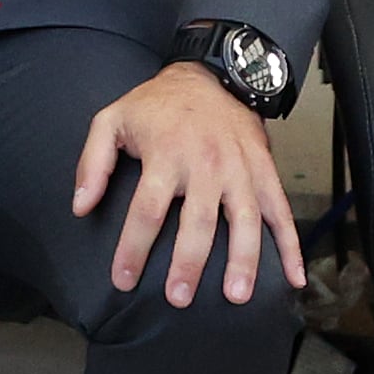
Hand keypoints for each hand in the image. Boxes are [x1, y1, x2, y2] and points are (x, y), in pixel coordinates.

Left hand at [73, 64, 303, 308]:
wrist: (212, 75)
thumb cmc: (157, 105)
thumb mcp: (112, 120)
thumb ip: (92, 163)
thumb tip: (80, 207)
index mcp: (166, 155)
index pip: (147, 210)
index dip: (133, 249)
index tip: (123, 281)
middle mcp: (206, 164)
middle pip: (198, 222)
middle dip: (188, 263)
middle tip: (179, 298)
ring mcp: (240, 169)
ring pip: (246, 221)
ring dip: (243, 260)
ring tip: (236, 296)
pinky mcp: (264, 172)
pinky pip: (281, 212)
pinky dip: (291, 246)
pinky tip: (294, 278)